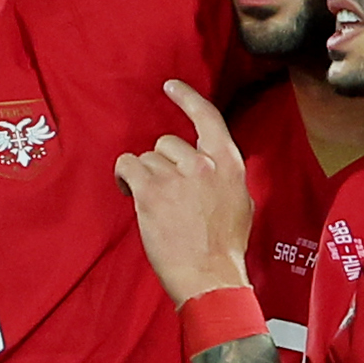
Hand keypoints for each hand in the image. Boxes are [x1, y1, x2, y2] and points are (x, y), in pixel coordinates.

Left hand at [112, 79, 253, 298]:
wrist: (210, 275)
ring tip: (152, 202)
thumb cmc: (224, 247)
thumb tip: (209, 166)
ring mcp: (176, 176)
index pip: (207, 117)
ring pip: (147, 158)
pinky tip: (128, 190)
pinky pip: (128, 166)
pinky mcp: (151, 192)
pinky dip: (123, 176)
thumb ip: (223, 176)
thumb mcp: (240, 201)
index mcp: (228, 163)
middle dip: (161, 165)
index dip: (186, 98)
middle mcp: (202, 163)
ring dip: (144, 176)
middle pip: (167, 143)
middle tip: (162, 191)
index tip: (170, 86)